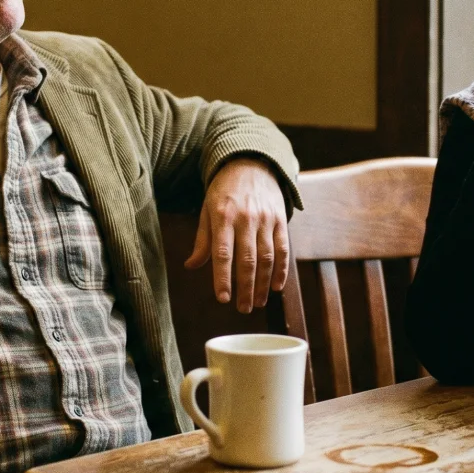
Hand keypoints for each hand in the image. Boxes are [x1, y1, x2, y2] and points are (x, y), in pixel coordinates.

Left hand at [185, 158, 289, 312]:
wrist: (251, 163)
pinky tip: (276, 287)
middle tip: (242, 309)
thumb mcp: (207, 210)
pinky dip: (281, 270)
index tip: (223, 299)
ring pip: (267, 258)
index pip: (222, 253)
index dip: (223, 278)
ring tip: (257, 303)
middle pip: (247, 260)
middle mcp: (245, 218)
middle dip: (245, 288)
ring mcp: (266, 219)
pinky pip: (283, 249)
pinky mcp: (280, 220)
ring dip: (262, 284)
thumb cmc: (224, 191)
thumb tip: (191, 266)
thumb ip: (202, 240)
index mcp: (222, 216)